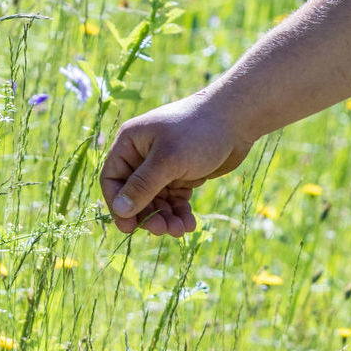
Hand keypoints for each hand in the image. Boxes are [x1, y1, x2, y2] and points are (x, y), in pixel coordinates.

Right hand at [100, 91, 254, 236]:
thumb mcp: (168, 160)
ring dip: (165, 217)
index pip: (112, 179)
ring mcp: (163, 166)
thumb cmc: (199, 131)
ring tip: (181, 230)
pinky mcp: (181, 174)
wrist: (238, 119)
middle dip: (148, 214)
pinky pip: (174, 200)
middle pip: (135, 195)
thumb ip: (143, 186)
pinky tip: (189, 224)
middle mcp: (143, 155)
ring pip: (155, 201)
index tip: (129, 227)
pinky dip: (179, 212)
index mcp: (130, 143)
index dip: (118, 204)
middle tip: (163, 230)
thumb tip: (119, 210)